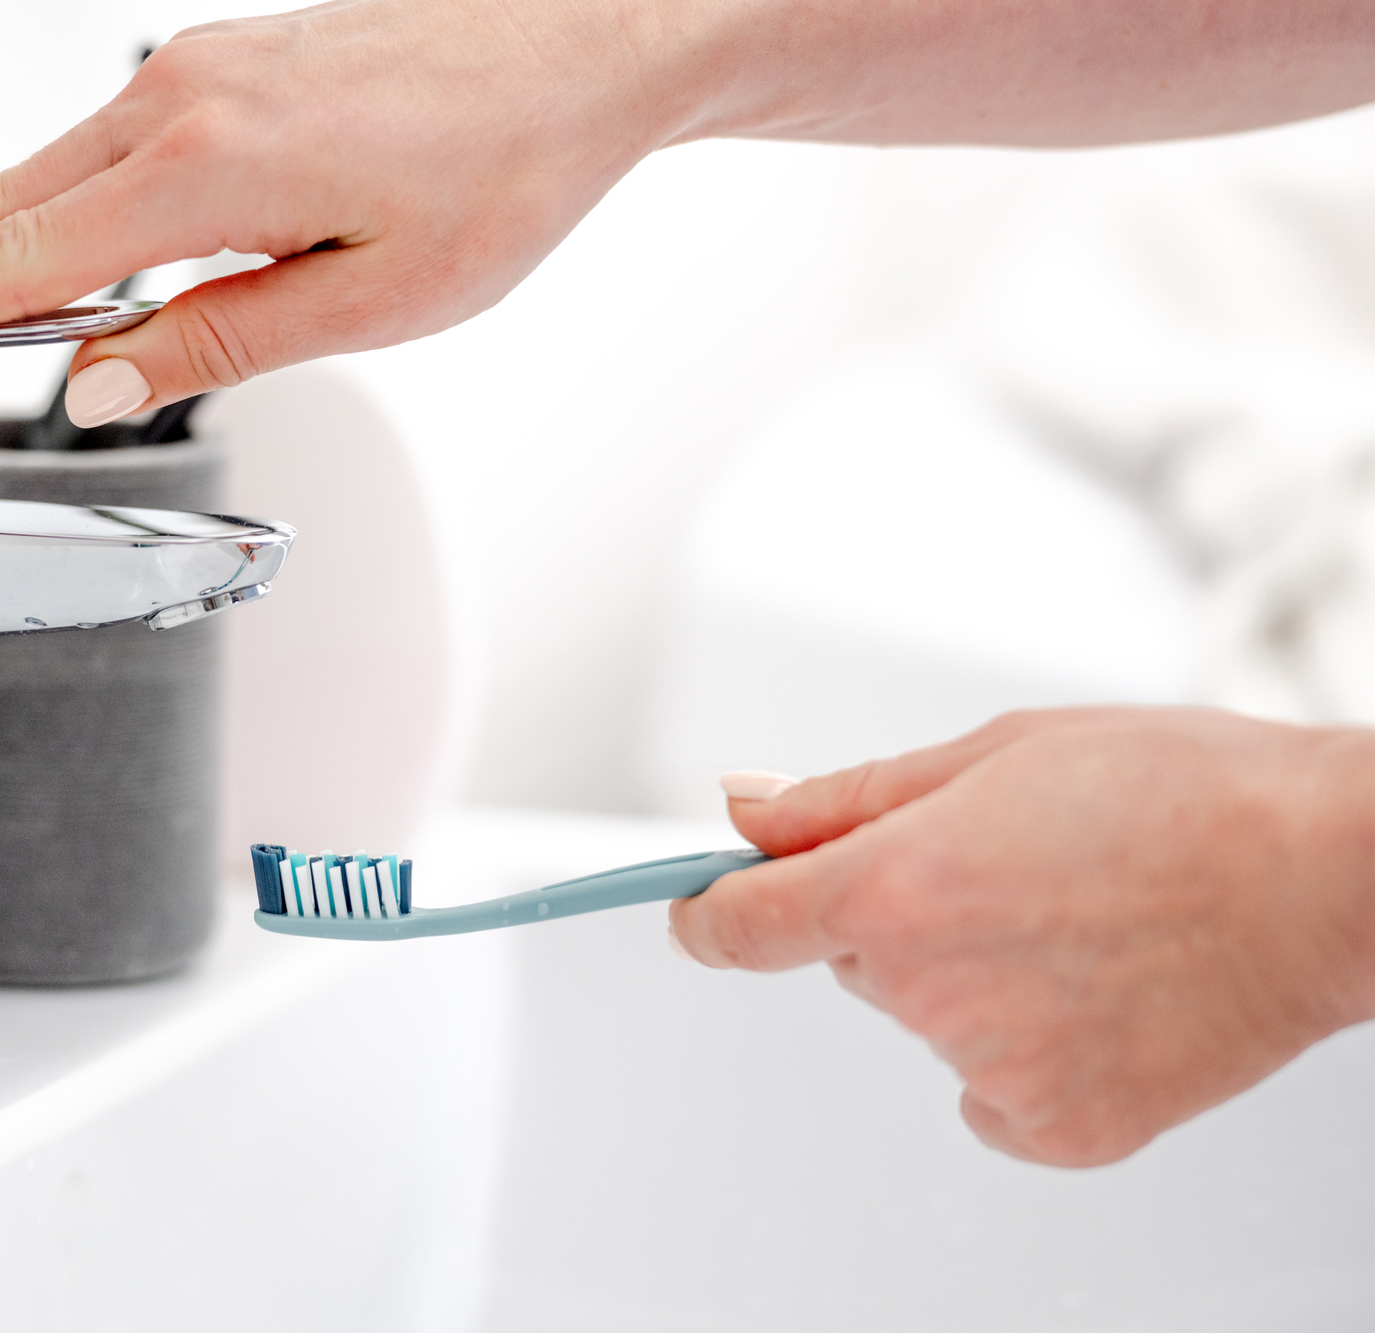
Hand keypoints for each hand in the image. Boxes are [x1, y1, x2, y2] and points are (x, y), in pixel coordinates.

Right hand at [0, 0, 1373, 426]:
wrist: (583, 43)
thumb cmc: (506, 166)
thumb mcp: (374, 302)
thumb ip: (222, 342)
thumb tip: (98, 384)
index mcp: (207, 171)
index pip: (11, 263)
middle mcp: (176, 104)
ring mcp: (190, 74)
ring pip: (40, 181)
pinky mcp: (217, 68)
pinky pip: (96, 152)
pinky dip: (37, 208)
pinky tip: (18, 257)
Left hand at [669, 707, 1374, 1166]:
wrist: (1327, 876)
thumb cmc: (1184, 795)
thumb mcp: (991, 754)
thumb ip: (848, 797)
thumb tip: (748, 810)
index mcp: (894, 889)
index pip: (739, 925)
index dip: (710, 910)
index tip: (700, 906)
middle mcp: (926, 990)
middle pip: (851, 957)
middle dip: (896, 912)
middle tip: (1005, 870)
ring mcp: (991, 1069)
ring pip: (926, 1015)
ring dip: (970, 976)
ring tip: (1078, 919)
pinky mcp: (1058, 1128)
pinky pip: (990, 1090)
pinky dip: (1025, 1049)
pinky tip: (1094, 995)